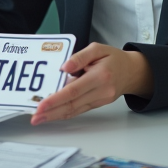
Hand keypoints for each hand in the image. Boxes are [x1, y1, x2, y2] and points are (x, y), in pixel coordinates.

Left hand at [30, 43, 152, 124]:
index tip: (41, 105)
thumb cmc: (114, 58)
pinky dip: (65, 113)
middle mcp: (101, 91)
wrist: (132, 71)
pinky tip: (54, 115)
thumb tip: (64, 67)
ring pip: (75, 110)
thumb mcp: (98, 49)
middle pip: (72, 104)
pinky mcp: (98, 104)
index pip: (74, 90)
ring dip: (56, 116)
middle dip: (51, 112)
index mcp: (100, 75)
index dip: (56, 99)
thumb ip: (80, 57)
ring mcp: (100, 100)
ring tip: (40, 118)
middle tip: (35, 117)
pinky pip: (79, 110)